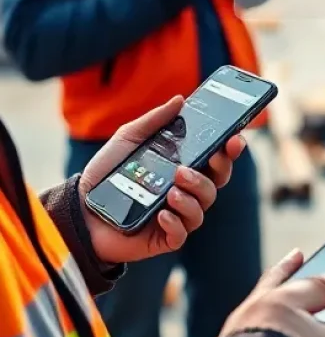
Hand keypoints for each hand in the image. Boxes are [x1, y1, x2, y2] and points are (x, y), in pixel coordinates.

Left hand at [80, 94, 245, 264]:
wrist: (78, 208)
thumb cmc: (107, 173)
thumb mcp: (129, 138)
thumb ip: (155, 120)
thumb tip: (180, 99)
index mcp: (184, 166)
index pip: (217, 158)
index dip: (231, 149)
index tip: (234, 138)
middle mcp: (185, 190)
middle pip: (218, 181)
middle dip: (218, 169)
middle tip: (205, 158)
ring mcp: (177, 214)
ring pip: (204, 205)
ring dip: (194, 194)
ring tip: (173, 188)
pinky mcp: (164, 237)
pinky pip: (183, 233)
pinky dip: (176, 221)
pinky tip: (162, 213)